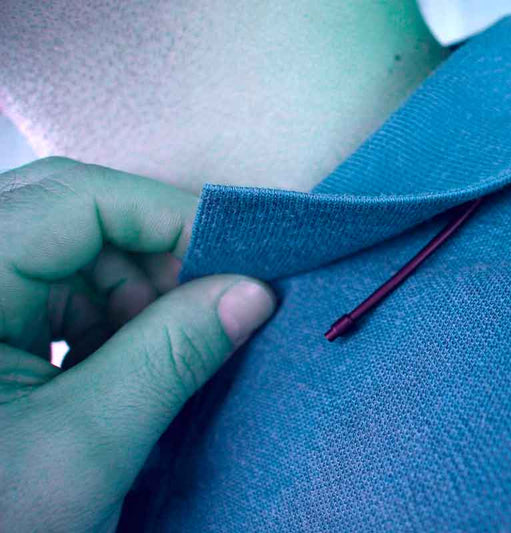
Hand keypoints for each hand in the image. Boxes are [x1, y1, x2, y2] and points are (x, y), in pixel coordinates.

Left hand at [0, 157, 275, 531]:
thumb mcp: (87, 443)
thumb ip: (173, 354)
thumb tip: (254, 292)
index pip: (76, 199)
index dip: (170, 219)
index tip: (243, 264)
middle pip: (71, 213)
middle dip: (155, 257)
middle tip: (212, 306)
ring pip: (70, 252)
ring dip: (135, 292)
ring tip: (168, 349)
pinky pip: (57, 291)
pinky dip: (109, 318)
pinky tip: (129, 361)